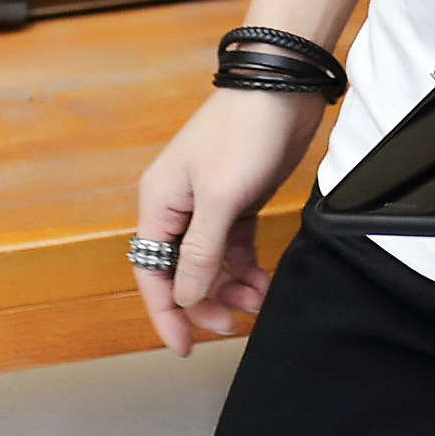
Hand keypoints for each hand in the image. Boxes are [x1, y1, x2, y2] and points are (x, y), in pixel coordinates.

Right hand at [133, 86, 326, 354]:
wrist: (282, 88)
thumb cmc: (244, 130)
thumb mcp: (221, 196)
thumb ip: (202, 250)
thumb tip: (187, 296)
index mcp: (158, 203)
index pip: (152, 273)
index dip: (166, 313)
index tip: (183, 346)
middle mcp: (177, 206)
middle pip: (180, 272)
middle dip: (205, 302)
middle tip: (234, 324)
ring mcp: (208, 203)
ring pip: (210, 263)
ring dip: (230, 287)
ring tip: (257, 301)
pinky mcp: (237, 199)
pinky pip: (234, 247)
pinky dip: (246, 267)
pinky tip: (263, 281)